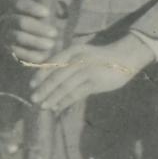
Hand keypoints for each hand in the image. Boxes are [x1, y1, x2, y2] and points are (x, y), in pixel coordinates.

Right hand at [0, 0, 63, 61]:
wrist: (23, 40)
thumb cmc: (40, 22)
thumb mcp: (45, 13)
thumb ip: (53, 10)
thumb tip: (62, 12)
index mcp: (17, 8)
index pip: (20, 4)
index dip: (32, 8)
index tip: (47, 13)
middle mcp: (9, 20)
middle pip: (21, 22)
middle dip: (39, 28)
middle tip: (54, 33)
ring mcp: (6, 35)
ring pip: (18, 37)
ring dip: (35, 41)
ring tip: (51, 44)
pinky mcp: (7, 50)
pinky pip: (16, 53)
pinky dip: (29, 55)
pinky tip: (42, 57)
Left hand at [28, 35, 155, 110]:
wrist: (126, 57)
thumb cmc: (100, 58)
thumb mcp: (82, 55)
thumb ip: (67, 64)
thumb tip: (46, 80)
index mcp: (73, 51)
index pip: (52, 63)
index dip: (40, 75)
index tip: (31, 85)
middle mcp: (79, 59)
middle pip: (57, 77)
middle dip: (44, 89)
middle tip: (34, 99)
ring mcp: (88, 70)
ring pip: (65, 87)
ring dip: (53, 98)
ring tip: (44, 106)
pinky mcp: (96, 82)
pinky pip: (76, 94)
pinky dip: (65, 101)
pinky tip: (58, 107)